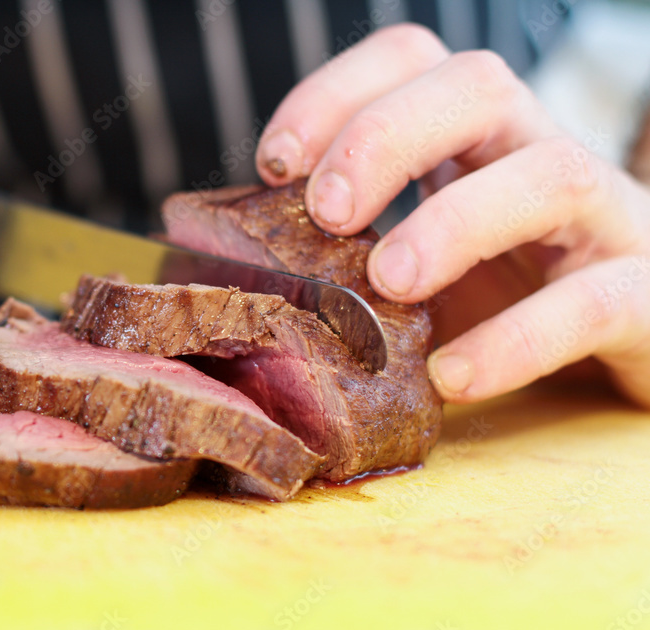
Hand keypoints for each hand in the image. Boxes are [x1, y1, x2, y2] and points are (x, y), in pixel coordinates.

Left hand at [256, 24, 649, 407]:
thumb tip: (215, 243)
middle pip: (481, 87)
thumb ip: (339, 245)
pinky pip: (594, 301)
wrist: (628, 347)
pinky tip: (452, 374)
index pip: (413, 63)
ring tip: (389, 284)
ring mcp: (603, 220)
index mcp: (475, 139)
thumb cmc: (499, 298)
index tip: (275, 163)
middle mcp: (538, 156)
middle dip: (389, 137)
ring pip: (552, 175)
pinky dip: (518, 337)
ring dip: (456, 223)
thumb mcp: (415, 258)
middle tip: (329, 211)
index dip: (338, 92)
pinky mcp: (643, 297)